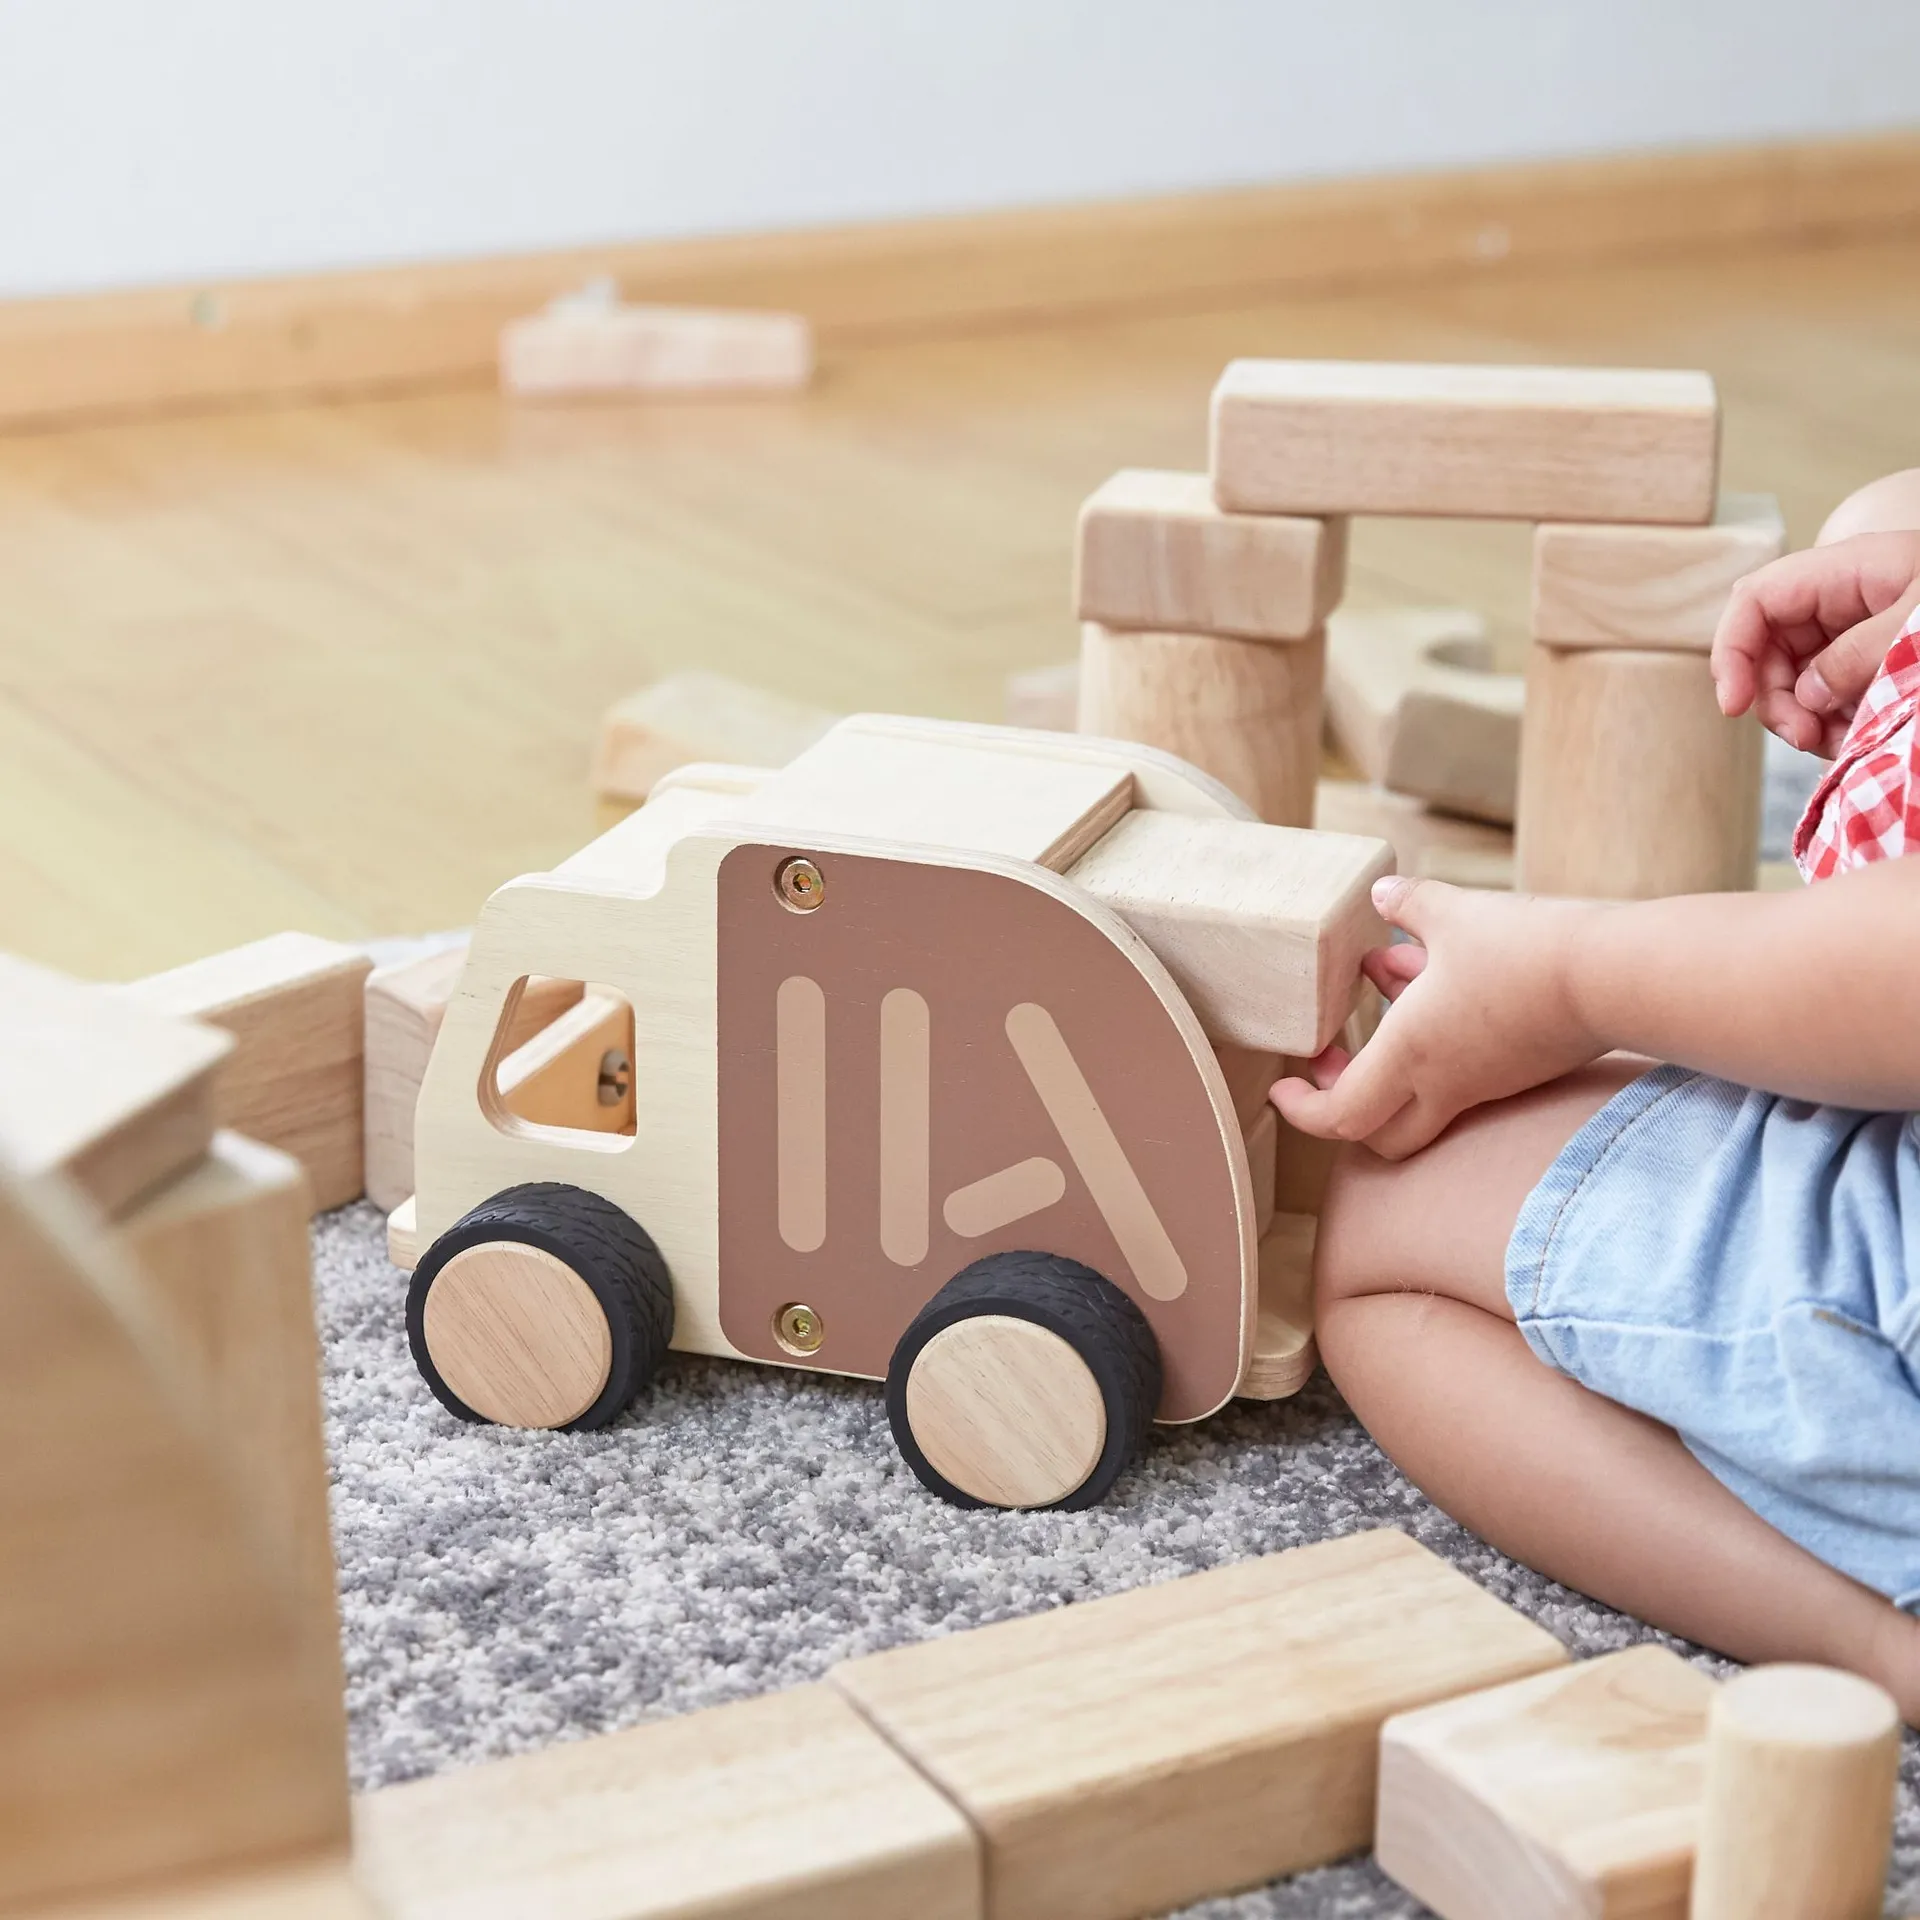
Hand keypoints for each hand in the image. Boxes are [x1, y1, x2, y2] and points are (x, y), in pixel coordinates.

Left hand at [1271, 878, 1607, 1158]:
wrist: (1613, 975)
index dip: (1302, 1109)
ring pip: (1419, 1092)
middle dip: (1345, 1101)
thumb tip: (1380, 893)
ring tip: (1383, 975)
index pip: (1340, 1117)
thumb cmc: (1524, 948)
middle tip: (1332, 1056)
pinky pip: (1459, 1066)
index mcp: (1409, 1056)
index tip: (1285, 1084)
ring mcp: (1486, 1082)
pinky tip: (1436, 970)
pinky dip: (1434, 1032)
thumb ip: (1408, 905)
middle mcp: (1444, 1083)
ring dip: (1391, 1049)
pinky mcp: (1519, 1069)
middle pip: (1379, 1134)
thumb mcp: (1452, 913)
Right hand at [1711, 533, 1919, 755]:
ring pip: (1792, 681)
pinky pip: (1825, 698)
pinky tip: (1858, 737)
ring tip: (1842, 742)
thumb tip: (1809, 696)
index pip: (1754, 602)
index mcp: (1845, 570)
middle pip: (1765, 649)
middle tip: (1808, 739)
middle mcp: (1837, 600)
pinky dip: (1832, 726)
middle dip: (1775, 700)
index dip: (1732, 652)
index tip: (1735, 706)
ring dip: (1805, 721)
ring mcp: (1848, 633)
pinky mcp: (1863, 664)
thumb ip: (1862, 654)